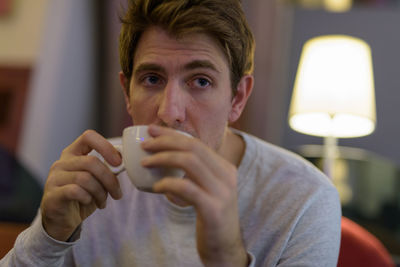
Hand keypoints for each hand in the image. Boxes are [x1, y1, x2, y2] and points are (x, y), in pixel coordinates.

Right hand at [40, 130, 122, 240]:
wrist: (62, 220)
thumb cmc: (82, 197)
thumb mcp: (97, 180)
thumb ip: (108, 168)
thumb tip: (124, 161)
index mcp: (73, 153)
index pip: (88, 137)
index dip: (105, 146)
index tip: (118, 162)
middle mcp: (61, 162)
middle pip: (91, 162)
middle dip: (109, 179)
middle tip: (117, 193)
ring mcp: (54, 178)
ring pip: (85, 178)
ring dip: (100, 192)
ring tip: (103, 201)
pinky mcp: (52, 195)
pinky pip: (75, 191)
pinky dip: (88, 198)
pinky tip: (89, 203)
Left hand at [141, 125, 247, 266]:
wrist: (225, 247)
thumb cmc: (210, 216)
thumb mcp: (207, 190)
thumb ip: (195, 174)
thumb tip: (164, 157)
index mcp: (225, 167)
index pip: (197, 143)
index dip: (172, 134)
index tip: (152, 130)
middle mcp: (227, 175)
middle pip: (193, 148)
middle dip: (165, 142)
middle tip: (145, 145)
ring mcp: (222, 192)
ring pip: (190, 162)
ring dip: (163, 158)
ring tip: (145, 163)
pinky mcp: (214, 209)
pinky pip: (187, 188)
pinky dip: (168, 184)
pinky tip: (157, 188)